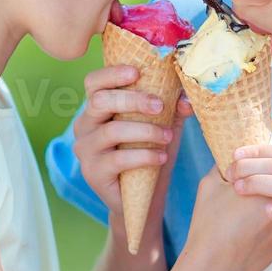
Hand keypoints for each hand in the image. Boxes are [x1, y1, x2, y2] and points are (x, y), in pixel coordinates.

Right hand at [71, 65, 193, 221]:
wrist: (142, 199)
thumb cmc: (149, 155)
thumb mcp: (164, 127)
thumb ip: (173, 109)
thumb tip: (186, 98)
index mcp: (98, 108)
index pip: (94, 82)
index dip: (112, 74)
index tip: (137, 72)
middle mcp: (85, 125)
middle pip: (100, 101)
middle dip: (133, 100)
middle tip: (160, 106)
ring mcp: (85, 150)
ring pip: (112, 130)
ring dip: (145, 131)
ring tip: (167, 137)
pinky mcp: (92, 173)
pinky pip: (118, 159)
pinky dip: (144, 155)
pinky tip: (160, 157)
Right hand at [179, 170, 271, 270]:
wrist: (213, 268)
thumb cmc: (208, 225)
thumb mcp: (210, 185)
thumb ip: (225, 165)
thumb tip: (235, 156)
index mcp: (270, 186)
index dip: (261, 161)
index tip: (246, 166)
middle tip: (252, 182)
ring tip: (253, 203)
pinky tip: (257, 222)